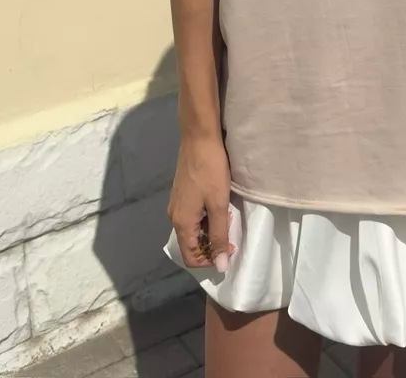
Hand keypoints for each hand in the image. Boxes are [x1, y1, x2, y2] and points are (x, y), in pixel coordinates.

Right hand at [168, 134, 234, 269]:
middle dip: (211, 245)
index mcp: (181, 223)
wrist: (199, 138)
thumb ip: (219, 236)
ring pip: (192, 230)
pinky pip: (192, 216)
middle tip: (231, 233)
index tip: (230, 250)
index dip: (211, 259)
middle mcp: (174, 216)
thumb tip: (220, 266)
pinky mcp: (181, 193)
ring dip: (209, 230)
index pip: (190, 257)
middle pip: (191, 244)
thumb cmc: (210, 171)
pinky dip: (205, 218)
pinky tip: (218, 205)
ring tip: (226, 217)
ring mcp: (176, 203)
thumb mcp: (219, 205)